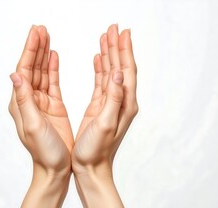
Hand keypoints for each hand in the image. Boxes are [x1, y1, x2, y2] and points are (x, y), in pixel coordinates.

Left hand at [8, 26, 73, 176]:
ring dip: (43, 53)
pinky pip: (51, 81)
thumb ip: (24, 100)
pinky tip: (53, 55)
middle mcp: (29, 100)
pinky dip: (52, 67)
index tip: (36, 33)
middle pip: (31, 67)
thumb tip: (15, 75)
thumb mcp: (33, 125)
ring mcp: (41, 102)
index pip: (24, 70)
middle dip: (35, 47)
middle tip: (41, 28)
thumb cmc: (44, 152)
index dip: (30, 51)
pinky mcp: (53, 106)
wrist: (56, 169)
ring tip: (46, 35)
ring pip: (41, 72)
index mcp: (21, 103)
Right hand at [72, 24, 137, 175]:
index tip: (122, 32)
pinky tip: (97, 58)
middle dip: (117, 47)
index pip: (127, 71)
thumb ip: (113, 98)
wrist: (91, 168)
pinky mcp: (100, 107)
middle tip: (113, 28)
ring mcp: (111, 104)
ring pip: (111, 72)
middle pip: (121, 67)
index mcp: (125, 104)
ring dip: (109, 54)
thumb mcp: (106, 124)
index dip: (125, 51)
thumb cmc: (96, 151)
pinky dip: (100, 67)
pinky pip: (102, 82)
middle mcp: (121, 101)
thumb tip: (119, 73)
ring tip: (106, 37)